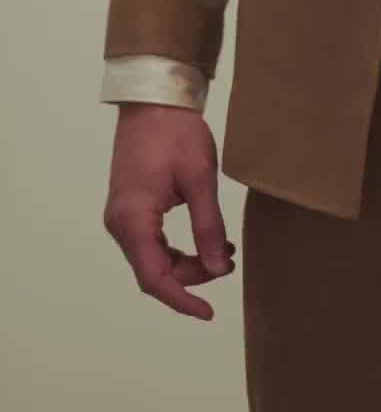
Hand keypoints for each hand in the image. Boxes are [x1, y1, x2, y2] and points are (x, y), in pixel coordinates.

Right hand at [103, 104, 235, 321]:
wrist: (154, 99)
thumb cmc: (176, 134)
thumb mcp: (200, 180)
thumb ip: (208, 228)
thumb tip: (217, 268)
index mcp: (133, 220)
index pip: (154, 278)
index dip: (182, 299)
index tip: (208, 312)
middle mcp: (120, 223)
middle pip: (154, 270)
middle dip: (192, 276)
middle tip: (228, 262)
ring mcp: (123, 215)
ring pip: (154, 257)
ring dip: (187, 262)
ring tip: (224, 251)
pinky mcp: (131, 206)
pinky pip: (152, 240)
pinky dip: (178, 247)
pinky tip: (208, 238)